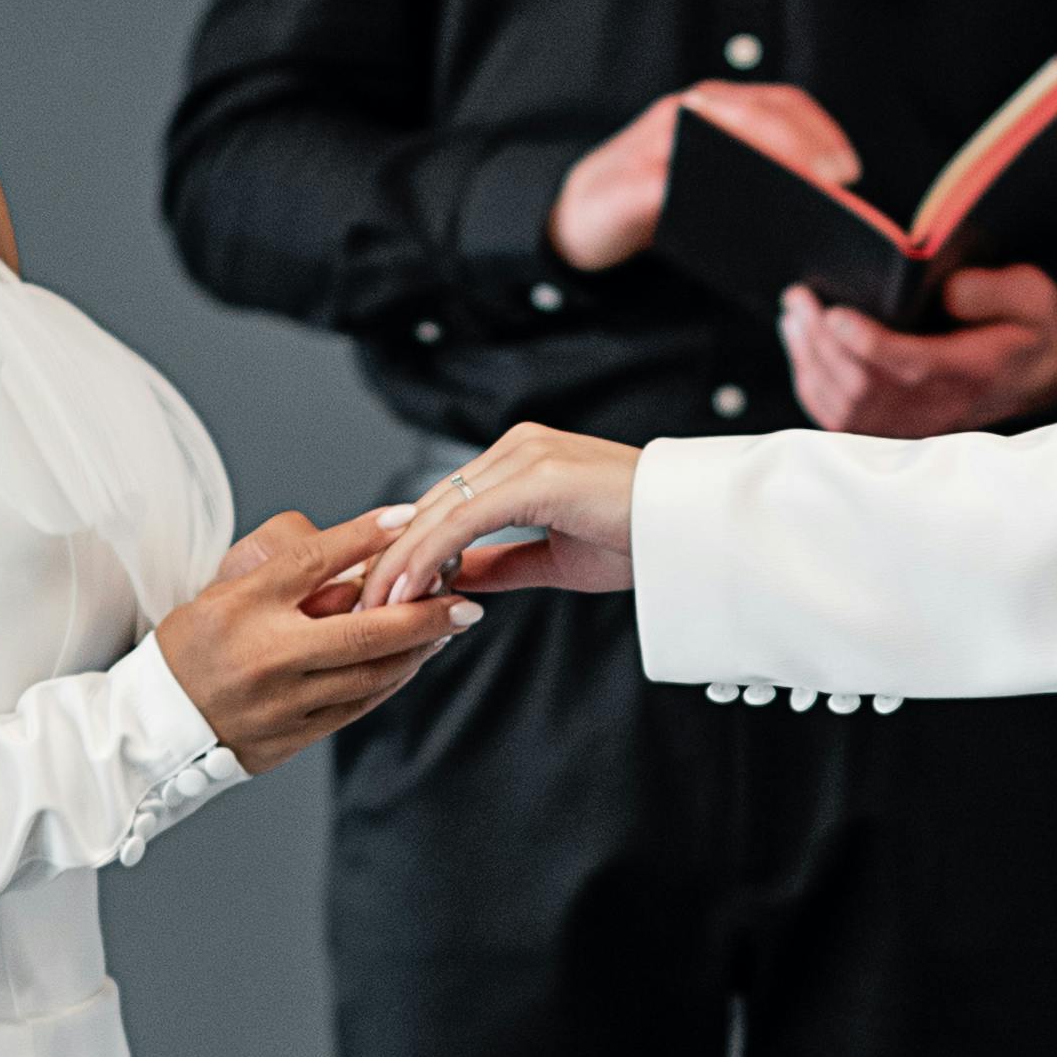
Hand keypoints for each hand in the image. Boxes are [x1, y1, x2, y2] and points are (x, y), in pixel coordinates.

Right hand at [156, 510, 481, 771]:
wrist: (153, 725)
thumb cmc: (194, 648)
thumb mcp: (224, 593)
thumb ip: (286, 573)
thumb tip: (358, 555)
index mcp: (241, 605)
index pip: (312, 560)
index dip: (364, 536)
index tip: (409, 516)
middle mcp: (264, 654)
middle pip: (361, 630)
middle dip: (422, 614)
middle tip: (464, 601)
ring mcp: (280, 702)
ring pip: (369, 674)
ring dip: (416, 650)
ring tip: (445, 628)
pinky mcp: (289, 737)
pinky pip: (356, 707)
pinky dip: (390, 681)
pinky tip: (411, 662)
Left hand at [362, 428, 641, 608]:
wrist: (697, 530)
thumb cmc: (640, 540)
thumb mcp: (554, 557)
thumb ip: (500, 562)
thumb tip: (454, 578)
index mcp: (521, 457)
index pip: (445, 503)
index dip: (408, 550)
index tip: (382, 593)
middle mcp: (517, 446)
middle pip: (431, 505)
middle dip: (391, 559)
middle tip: (360, 606)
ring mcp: (525, 455)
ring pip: (439, 513)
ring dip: (401, 565)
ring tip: (376, 610)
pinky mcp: (535, 476)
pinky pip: (465, 521)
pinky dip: (430, 558)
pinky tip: (410, 591)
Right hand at [549, 79, 863, 275]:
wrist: (580, 216)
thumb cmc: (658, 200)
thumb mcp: (707, 177)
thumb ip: (753, 177)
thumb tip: (822, 207)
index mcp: (714, 107)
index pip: (779, 103)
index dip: (819, 130)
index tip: (849, 169)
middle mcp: (687, 112)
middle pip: (756, 115)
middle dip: (802, 147)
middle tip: (835, 185)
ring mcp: (656, 144)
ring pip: (720, 141)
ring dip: (765, 166)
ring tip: (802, 202)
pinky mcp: (631, 184)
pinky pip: (674, 187)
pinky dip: (708, 201)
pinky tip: (740, 228)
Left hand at [781, 264, 1056, 439]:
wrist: (1031, 379)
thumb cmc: (1026, 330)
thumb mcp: (1033, 299)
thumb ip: (996, 292)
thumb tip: (948, 292)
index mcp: (972, 373)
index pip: (912, 367)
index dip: (867, 344)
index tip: (836, 313)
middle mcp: (937, 408)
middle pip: (863, 387)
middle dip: (823, 341)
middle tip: (799, 296)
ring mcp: (910, 426)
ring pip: (843, 406)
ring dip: (809, 359)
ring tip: (794, 313)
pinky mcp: (891, 430)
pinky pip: (839, 419)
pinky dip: (811, 383)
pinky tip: (800, 345)